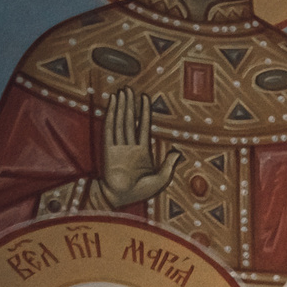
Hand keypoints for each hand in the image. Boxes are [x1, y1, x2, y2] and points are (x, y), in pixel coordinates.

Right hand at [97, 88, 180, 209]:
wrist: (121, 198)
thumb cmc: (140, 192)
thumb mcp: (161, 179)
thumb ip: (168, 165)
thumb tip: (177, 152)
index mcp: (142, 152)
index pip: (143, 127)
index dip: (144, 113)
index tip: (144, 98)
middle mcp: (129, 146)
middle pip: (130, 120)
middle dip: (130, 105)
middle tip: (129, 89)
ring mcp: (118, 146)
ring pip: (121, 121)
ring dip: (122, 106)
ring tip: (123, 92)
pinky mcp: (109, 148)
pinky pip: (110, 127)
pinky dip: (111, 114)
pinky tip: (113, 103)